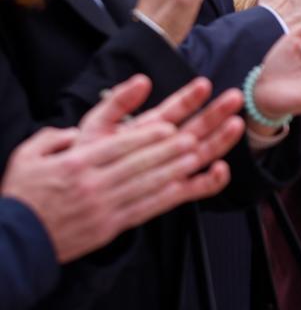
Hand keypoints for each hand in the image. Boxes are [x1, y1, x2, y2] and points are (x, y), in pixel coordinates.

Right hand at [3, 75, 241, 263]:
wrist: (14, 243)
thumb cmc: (25, 194)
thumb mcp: (30, 154)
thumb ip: (59, 134)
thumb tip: (94, 115)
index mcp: (78, 162)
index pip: (122, 144)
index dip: (150, 134)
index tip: (173, 123)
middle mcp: (97, 183)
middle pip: (150, 157)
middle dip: (187, 135)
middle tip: (217, 116)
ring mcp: (109, 206)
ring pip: (160, 179)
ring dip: (196, 157)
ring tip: (222, 138)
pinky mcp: (116, 225)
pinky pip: (158, 204)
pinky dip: (187, 190)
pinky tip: (210, 175)